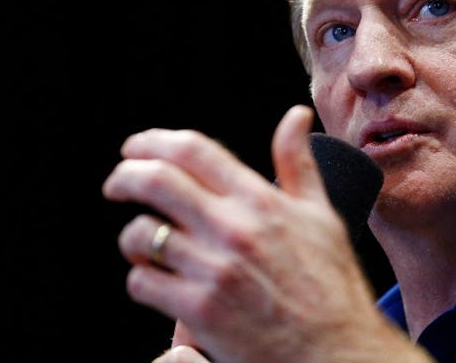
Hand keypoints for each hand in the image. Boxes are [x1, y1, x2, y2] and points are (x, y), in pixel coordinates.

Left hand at [103, 105, 429, 361]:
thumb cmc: (331, 284)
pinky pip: (143, 282)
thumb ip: (298, 163)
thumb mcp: (320, 214)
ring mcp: (214, 271)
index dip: (155, 141)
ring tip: (140, 239)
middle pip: (155, 182)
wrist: (336, 350)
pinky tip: (157, 279)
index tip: (138, 147)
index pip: (195, 151)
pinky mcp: (198, 312)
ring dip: (133, 234)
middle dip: (125, 176)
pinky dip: (142, 278)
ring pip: (141, 234)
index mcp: (262, 200)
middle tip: (118, 182)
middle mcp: (235, 229)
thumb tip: (295, 116)